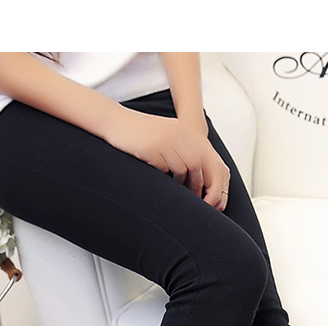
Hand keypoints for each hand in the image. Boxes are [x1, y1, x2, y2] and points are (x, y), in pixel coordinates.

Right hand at [104, 106, 230, 210]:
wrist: (115, 122)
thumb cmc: (142, 136)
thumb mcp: (167, 139)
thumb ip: (184, 152)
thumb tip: (200, 180)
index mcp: (185, 131)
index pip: (207, 156)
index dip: (212, 177)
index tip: (210, 195)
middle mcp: (179, 133)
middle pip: (201, 162)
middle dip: (202, 185)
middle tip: (200, 200)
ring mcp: (166, 139)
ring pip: (187, 167)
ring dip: (187, 184)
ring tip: (183, 192)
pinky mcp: (153, 147)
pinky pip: (168, 168)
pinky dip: (169, 178)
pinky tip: (163, 179)